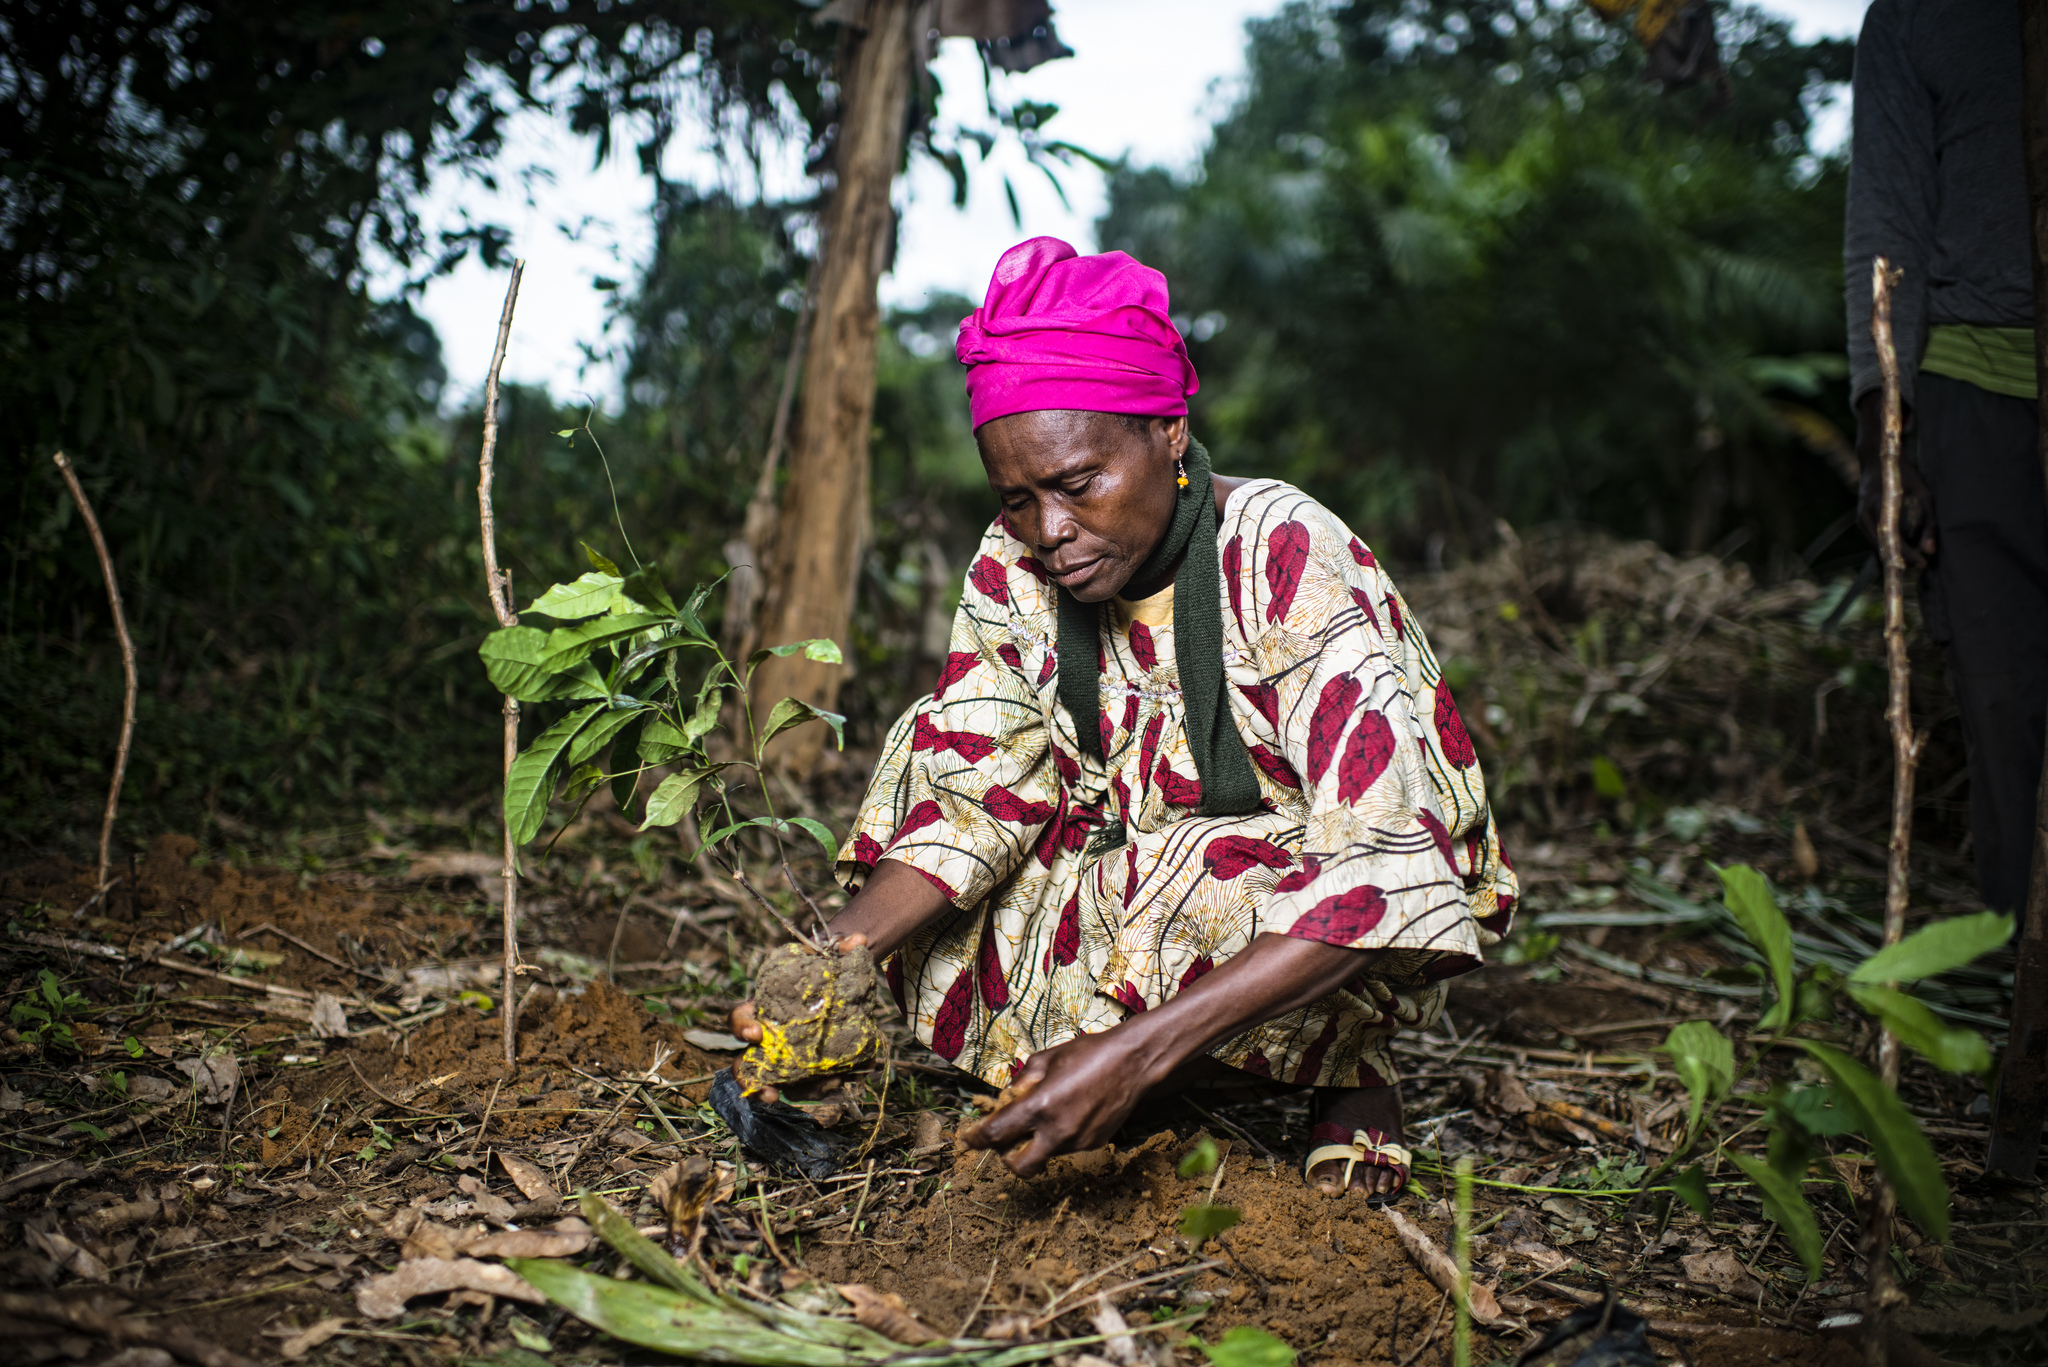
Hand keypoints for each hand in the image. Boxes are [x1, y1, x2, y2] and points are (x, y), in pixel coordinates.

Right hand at [728, 932, 868, 1103]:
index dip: (742, 1025)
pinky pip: (803, 1086)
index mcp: (765, 1008)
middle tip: (764, 1085)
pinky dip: (814, 1090)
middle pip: (746, 1061)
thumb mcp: (829, 958)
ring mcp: (785, 1057)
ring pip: (769, 1079)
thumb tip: (859, 939)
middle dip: (749, 1075)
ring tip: (781, 1099)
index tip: (755, 1031)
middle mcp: (769, 1037)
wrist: (842, 990)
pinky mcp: (806, 1070)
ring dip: (774, 1091)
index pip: (741, 1017)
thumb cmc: (824, 973)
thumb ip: (840, 948)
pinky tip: (831, 1088)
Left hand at [958, 1029, 1166, 1176]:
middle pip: (1019, 1166)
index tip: (969, 1138)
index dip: (977, 1139)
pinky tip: (1071, 1112)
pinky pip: (1068, 1148)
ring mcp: (1078, 1142)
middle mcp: (1057, 1131)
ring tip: (1049, 1111)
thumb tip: (1006, 1098)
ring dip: (1037, 1141)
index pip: (996, 1135)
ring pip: (1045, 1155)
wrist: (1133, 1062)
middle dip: (1006, 1157)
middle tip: (1006, 1139)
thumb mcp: (1046, 1059)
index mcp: (1039, 1107)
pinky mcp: (1094, 1144)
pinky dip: (1060, 1136)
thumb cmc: (1089, 1053)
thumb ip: (1021, 1082)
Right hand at [1854, 390, 1934, 566]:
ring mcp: (1861, 520)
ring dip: (1893, 557)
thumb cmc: (1903, 473)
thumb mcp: (1923, 493)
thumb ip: (1929, 522)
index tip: (1924, 563)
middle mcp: (1866, 516)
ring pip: (1875, 548)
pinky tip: (1902, 551)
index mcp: (1881, 508)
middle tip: (1921, 565)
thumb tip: (1931, 550)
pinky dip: (1887, 549)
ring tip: (1914, 559)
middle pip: (1881, 549)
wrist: (1876, 459)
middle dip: (1901, 561)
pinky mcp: (1862, 521)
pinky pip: (1873, 541)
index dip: (1909, 555)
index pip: (1893, 540)